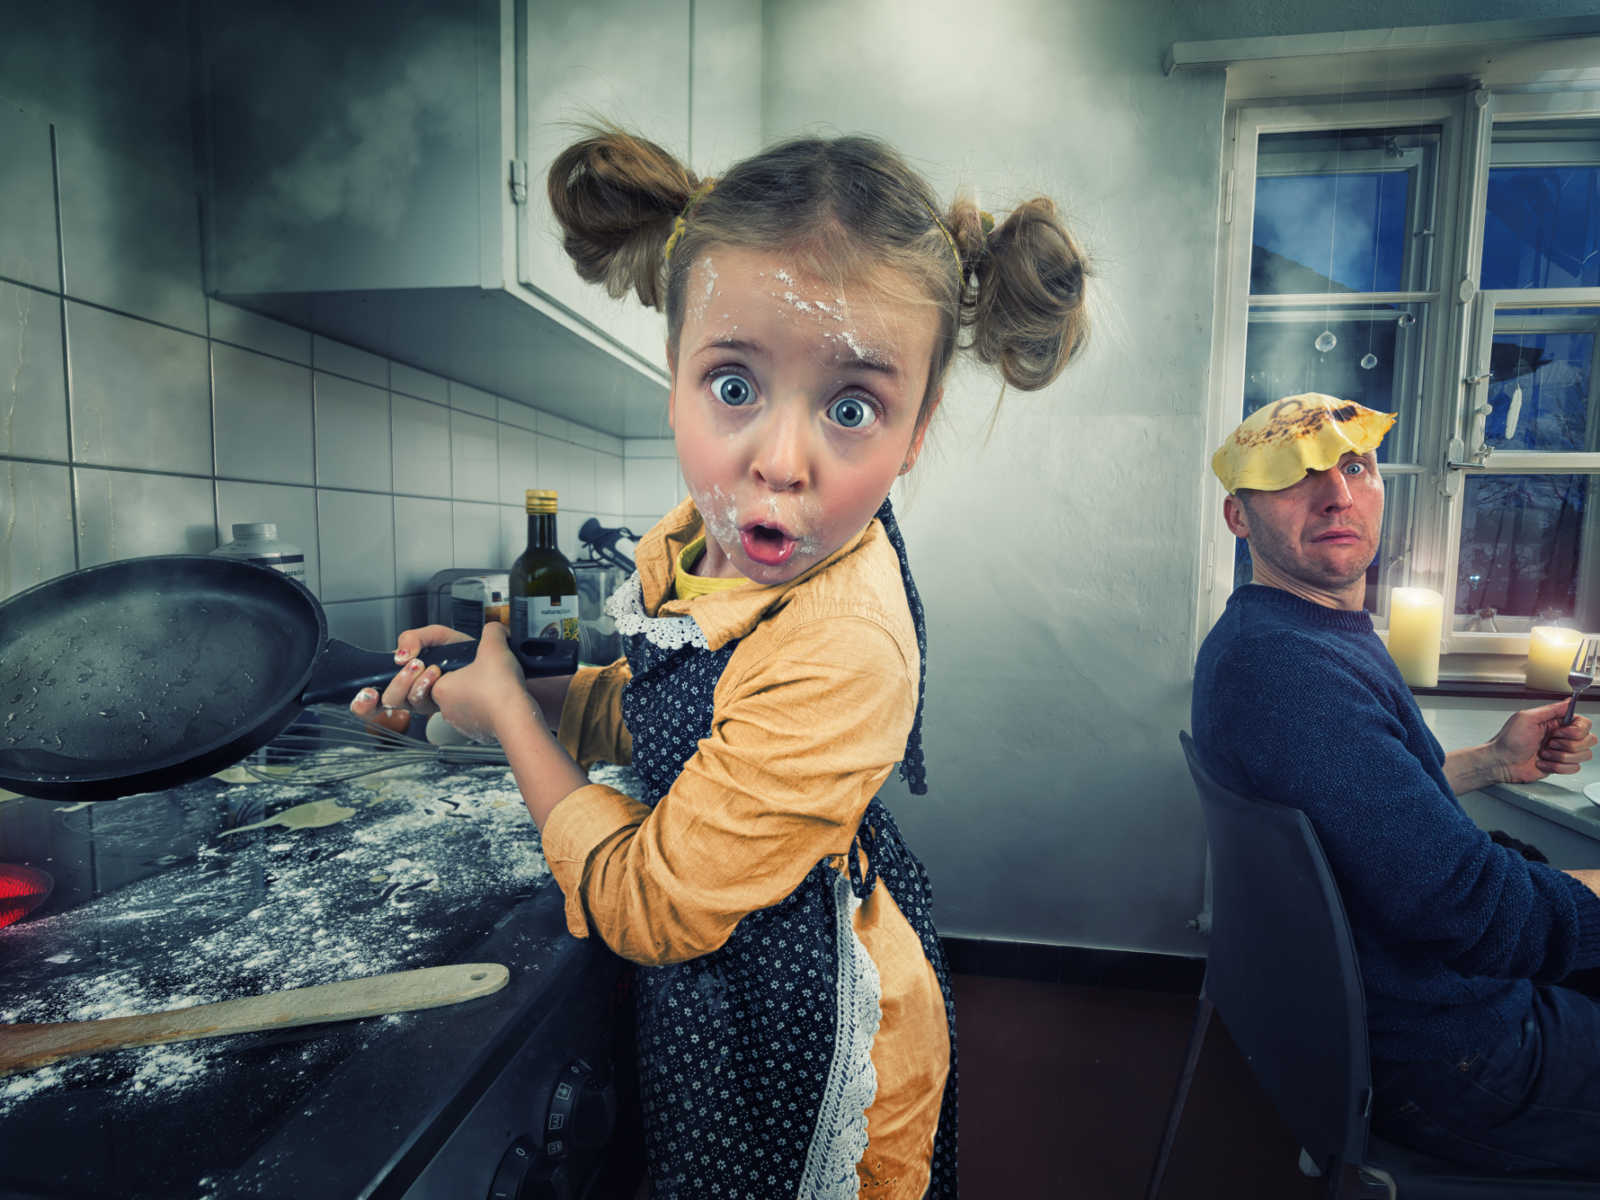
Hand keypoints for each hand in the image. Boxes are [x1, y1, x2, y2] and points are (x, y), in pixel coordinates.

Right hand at [349, 623, 471, 733]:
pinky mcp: (439, 705)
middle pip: (387, 702)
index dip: (364, 702)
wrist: (487, 658)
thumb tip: (398, 657)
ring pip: (404, 702)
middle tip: (410, 666)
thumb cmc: (460, 649)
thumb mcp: (433, 635)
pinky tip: (434, 674)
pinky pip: (423, 702)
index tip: (367, 692)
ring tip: (425, 665)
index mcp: (404, 676)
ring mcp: (425, 701)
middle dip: (395, 683)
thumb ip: (412, 638)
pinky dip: (425, 685)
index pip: (374, 698)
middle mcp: (411, 692)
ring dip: (411, 682)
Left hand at [426, 622, 537, 743]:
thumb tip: (494, 630)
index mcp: (440, 689)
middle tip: (483, 672)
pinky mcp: (476, 731)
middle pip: (450, 686)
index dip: (453, 664)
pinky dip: (488, 707)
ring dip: (477, 693)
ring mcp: (460, 722)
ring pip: (464, 702)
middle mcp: (445, 709)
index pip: (436, 673)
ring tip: (493, 685)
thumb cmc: (500, 691)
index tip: (468, 662)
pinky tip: (500, 700)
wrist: (517, 720)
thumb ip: (492, 631)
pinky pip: (478, 716)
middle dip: (466, 678)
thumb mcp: (495, 646)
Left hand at [1488, 701, 1596, 783]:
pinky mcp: (1559, 766)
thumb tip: (1569, 701)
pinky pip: (1574, 768)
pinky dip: (1557, 767)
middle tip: (1549, 743)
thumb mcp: (1527, 718)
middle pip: (1589, 739)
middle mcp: (1561, 736)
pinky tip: (1543, 763)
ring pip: (1583, 755)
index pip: (1584, 723)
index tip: (1560, 732)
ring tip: (1543, 753)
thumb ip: (1551, 710)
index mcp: (1555, 723)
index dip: (1577, 730)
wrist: (1501, 762)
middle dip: (1569, 745)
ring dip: (1561, 757)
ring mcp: (1561, 752)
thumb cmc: (1508, 740)